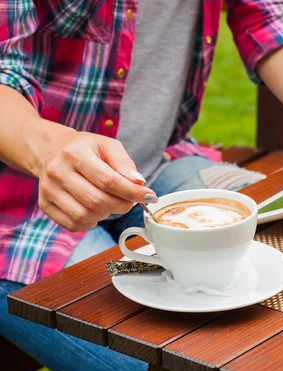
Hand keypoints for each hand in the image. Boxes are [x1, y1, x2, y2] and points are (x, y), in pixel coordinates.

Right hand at [32, 129, 155, 231]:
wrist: (50, 149)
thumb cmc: (84, 148)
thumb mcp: (107, 145)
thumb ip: (125, 163)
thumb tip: (138, 183)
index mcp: (75, 154)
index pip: (108, 181)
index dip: (132, 192)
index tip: (149, 196)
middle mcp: (58, 172)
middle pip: (97, 201)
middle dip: (122, 205)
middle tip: (131, 201)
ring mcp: (48, 190)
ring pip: (85, 215)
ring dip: (106, 214)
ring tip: (111, 202)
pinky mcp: (45, 204)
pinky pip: (72, 224)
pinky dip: (90, 222)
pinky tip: (96, 211)